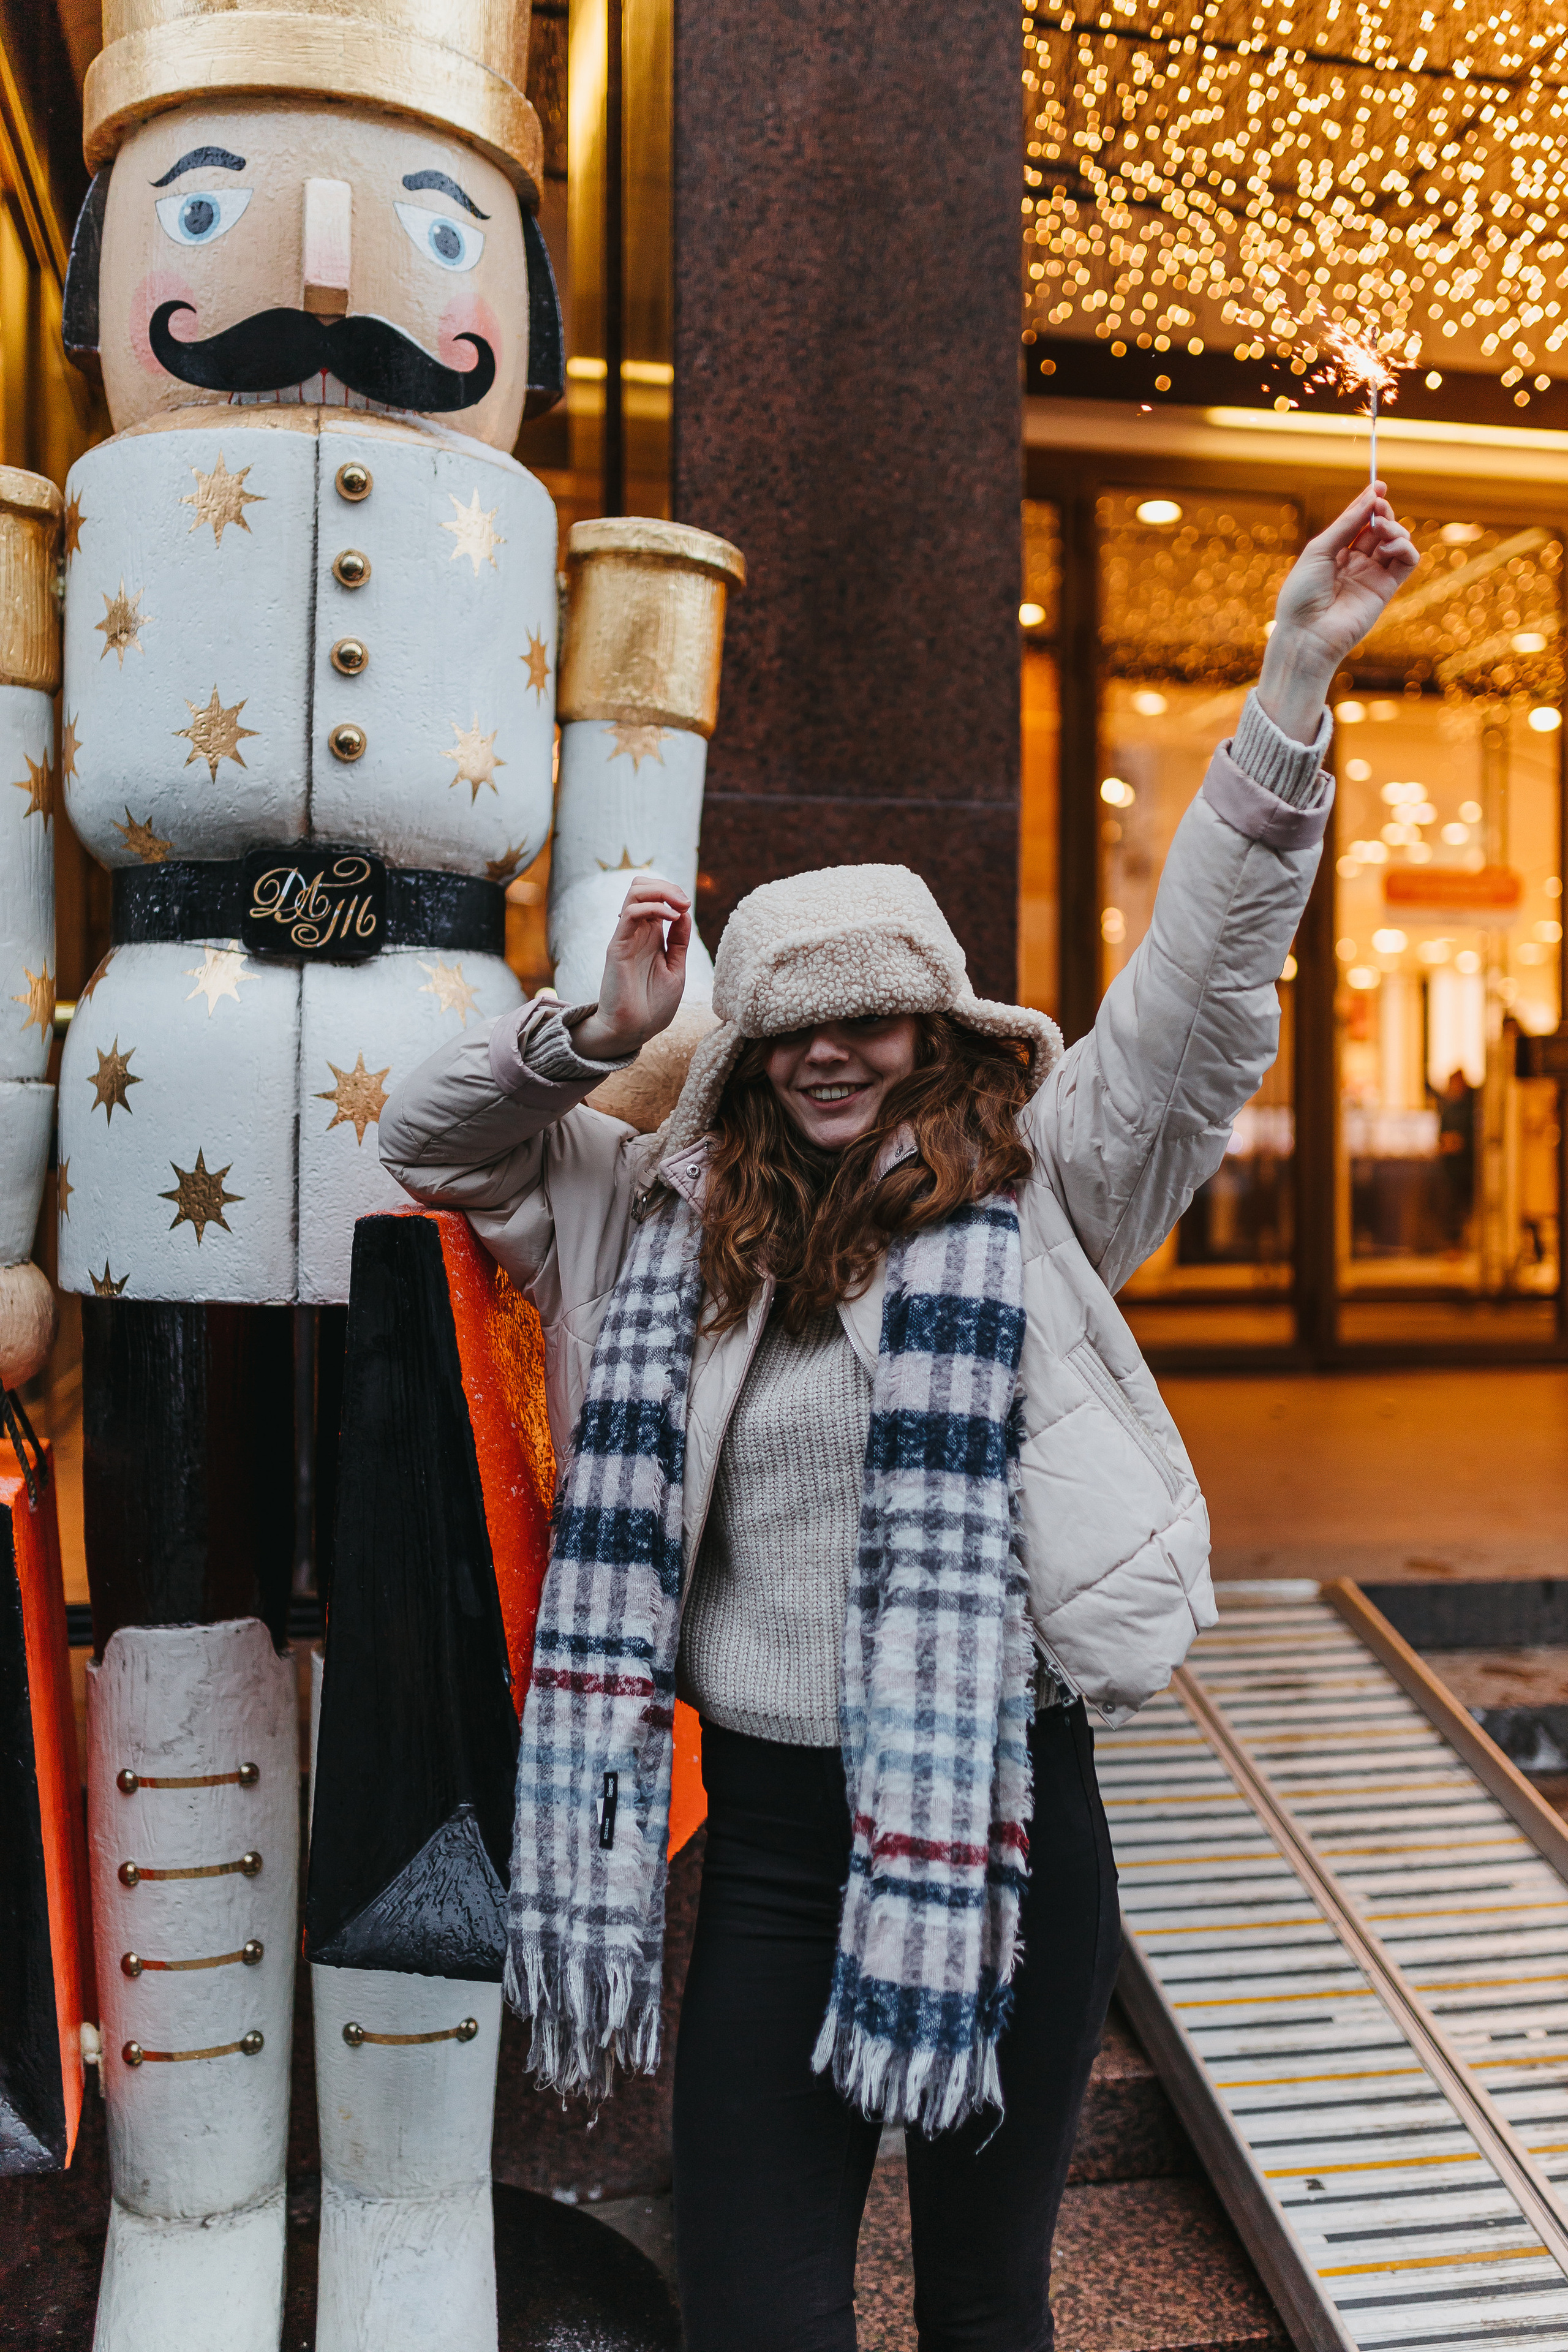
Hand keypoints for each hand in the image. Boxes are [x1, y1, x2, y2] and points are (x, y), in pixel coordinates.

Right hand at [568, 875, 690, 1059]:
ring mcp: (626, 937)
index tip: (688, 907)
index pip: (654, 896)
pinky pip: (631, 913)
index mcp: (650, 936)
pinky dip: (653, 907)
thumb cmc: (652, 1007)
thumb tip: (684, 913)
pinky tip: (671, 918)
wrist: (632, 1032)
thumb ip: (679, 941)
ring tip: (679, 906)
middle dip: (667, 885)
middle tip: (684, 902)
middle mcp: (636, 932)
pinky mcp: (617, 946)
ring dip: (661, 890)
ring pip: (635, 892)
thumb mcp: (675, 969)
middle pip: (642, 886)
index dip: (673, 892)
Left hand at [1258, 486, 1419, 742]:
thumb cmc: (1302, 595)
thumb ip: (1346, 524)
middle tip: (1378, 506)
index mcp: (1334, 554)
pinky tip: (1390, 544)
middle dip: (1382, 512)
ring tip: (1381, 529)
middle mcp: (1355, 564)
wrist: (1306, 635)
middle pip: (1379, 528)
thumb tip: (1372, 496)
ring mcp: (1372, 576)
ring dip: (1394, 527)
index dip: (1369, 503)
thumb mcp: (1319, 550)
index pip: (1358, 523)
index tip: (1379, 485)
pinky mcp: (1386, 589)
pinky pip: (1407, 561)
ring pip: (1396, 541)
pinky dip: (1405, 546)